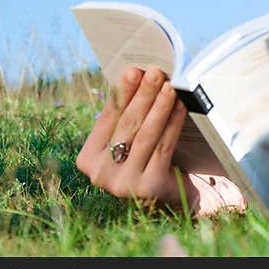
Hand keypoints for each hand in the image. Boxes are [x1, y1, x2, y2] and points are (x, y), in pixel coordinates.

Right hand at [75, 66, 244, 215]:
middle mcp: (100, 174)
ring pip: (145, 135)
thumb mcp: (128, 141)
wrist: (168, 198)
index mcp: (87, 160)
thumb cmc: (145, 160)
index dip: (121, 93)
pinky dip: (173, 123)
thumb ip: (125, 117)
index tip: (133, 70)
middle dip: (142, 95)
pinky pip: (163, 147)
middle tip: (155, 72)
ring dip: (160, 106)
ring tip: (170, 86)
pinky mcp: (148, 187)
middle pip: (126, 125)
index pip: (106, 119)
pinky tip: (181, 107)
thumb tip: (137, 75)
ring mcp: (123, 183)